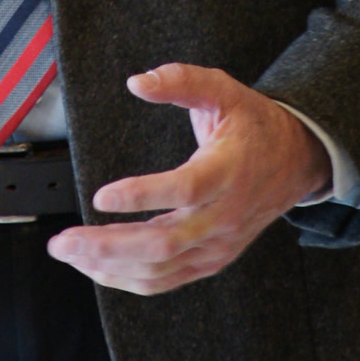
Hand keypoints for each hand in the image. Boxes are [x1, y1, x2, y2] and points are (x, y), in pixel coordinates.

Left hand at [46, 65, 330, 296]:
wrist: (296, 162)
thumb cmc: (254, 125)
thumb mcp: (223, 89)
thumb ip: (181, 80)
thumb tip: (137, 82)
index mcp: (228, 170)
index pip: (186, 190)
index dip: (143, 196)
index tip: (101, 196)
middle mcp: (224, 216)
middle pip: (164, 242)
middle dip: (108, 245)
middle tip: (63, 241)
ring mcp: (218, 244)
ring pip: (160, 269)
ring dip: (110, 266)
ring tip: (69, 253)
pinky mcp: (211, 260)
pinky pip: (167, 280)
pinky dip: (129, 279)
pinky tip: (98, 268)